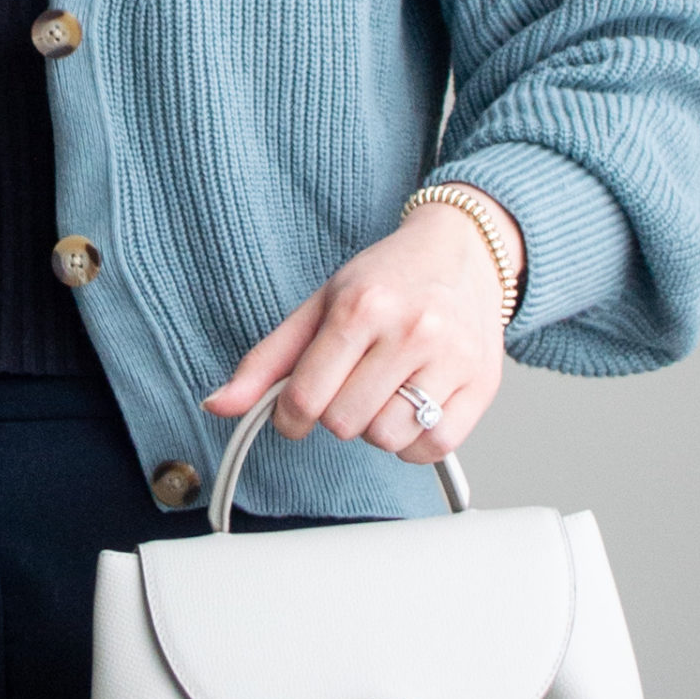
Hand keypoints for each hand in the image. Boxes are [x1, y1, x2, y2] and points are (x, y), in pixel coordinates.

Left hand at [200, 190, 525, 462]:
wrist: (464, 252)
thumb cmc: (387, 280)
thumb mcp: (319, 306)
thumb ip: (266, 361)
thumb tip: (217, 405)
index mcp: (362, 307)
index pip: (306, 399)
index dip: (290, 418)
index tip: (296, 411)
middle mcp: (412, 330)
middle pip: (344, 424)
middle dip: (336, 415)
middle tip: (350, 385)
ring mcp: (452, 358)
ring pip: (388, 440)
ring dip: (375, 429)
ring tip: (383, 393)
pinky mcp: (482, 384)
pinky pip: (433, 446)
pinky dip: (413, 442)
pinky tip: (411, 409)